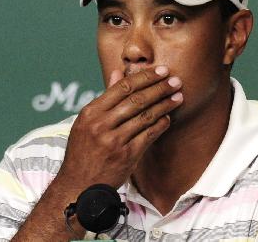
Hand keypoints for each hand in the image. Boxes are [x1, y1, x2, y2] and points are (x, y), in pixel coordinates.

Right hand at [55, 66, 182, 190]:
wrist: (79, 186)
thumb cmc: (83, 151)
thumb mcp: (86, 122)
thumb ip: (105, 97)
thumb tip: (118, 73)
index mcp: (90, 112)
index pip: (122, 87)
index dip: (144, 77)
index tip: (161, 71)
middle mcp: (101, 124)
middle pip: (136, 99)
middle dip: (159, 88)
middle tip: (176, 80)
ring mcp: (114, 141)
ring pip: (145, 116)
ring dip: (164, 105)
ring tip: (178, 97)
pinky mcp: (126, 156)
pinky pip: (148, 136)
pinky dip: (160, 125)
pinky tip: (168, 118)